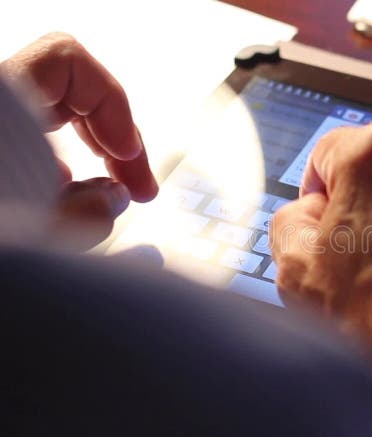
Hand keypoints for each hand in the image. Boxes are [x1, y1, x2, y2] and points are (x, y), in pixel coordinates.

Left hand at [1, 33, 157, 248]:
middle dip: (116, 138)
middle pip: (71, 90)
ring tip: (111, 193)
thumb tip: (113, 198)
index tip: (127, 159)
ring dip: (91, 150)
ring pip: (54, 113)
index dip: (112, 107)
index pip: (68, 63)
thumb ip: (81, 216)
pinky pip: (29, 136)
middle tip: (139, 188)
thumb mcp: (24, 230)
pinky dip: (58, 161)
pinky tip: (65, 198)